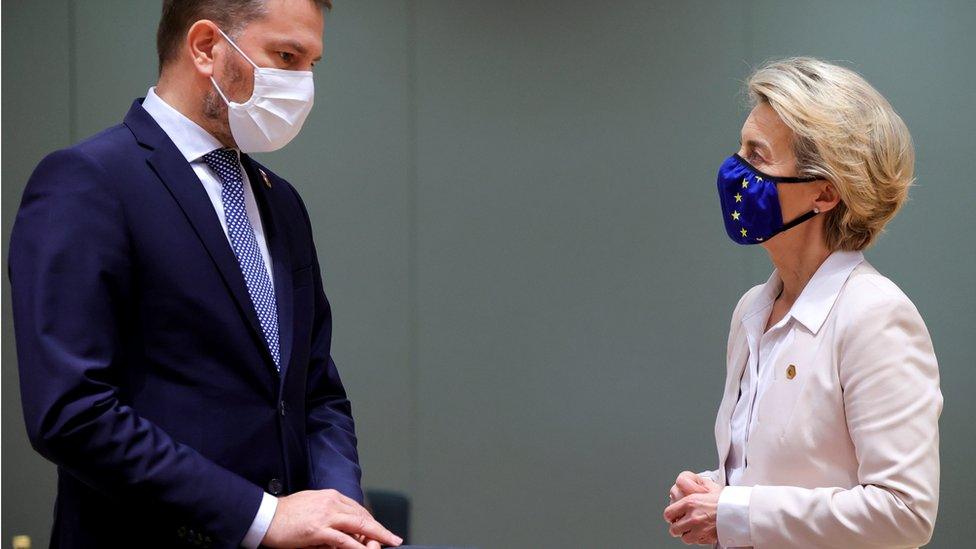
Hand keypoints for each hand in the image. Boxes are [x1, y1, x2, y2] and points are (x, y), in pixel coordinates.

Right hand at [262, 489, 402, 548]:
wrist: (265, 516)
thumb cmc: (286, 513)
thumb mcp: (312, 506)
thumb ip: (330, 513)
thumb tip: (343, 526)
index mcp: (331, 496)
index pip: (358, 509)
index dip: (371, 521)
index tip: (380, 530)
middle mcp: (331, 502)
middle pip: (362, 516)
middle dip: (380, 529)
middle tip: (392, 538)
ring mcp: (325, 515)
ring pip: (358, 526)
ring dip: (376, 537)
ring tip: (386, 544)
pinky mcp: (317, 530)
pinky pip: (343, 539)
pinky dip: (356, 546)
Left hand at [663, 477, 721, 544]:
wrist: (740, 510)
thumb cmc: (726, 499)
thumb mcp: (708, 488)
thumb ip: (693, 488)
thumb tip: (681, 487)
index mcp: (690, 502)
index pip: (668, 513)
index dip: (669, 516)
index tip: (672, 516)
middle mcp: (693, 517)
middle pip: (674, 529)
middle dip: (676, 527)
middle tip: (680, 524)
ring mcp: (699, 529)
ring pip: (684, 537)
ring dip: (686, 534)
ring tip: (691, 529)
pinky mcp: (707, 538)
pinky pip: (696, 542)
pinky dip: (697, 538)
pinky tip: (701, 532)